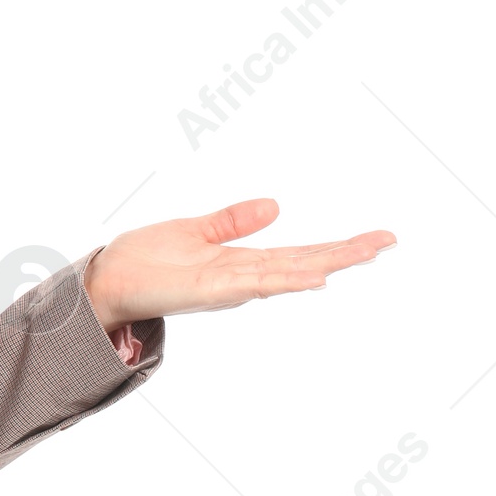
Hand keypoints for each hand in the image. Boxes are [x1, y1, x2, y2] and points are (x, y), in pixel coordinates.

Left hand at [83, 198, 395, 329]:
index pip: (300, 253)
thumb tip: (274, 205)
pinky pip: (256, 284)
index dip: (337, 246)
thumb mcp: (197, 230)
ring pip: (290, 273)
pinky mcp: (211, 290)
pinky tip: (314, 277)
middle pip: (306, 263)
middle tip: (388, 241)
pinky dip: (286, 281)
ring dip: (328, 264)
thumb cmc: (145, 260)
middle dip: (346, 253)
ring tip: (365, 253)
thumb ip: (234, 221)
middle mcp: (243, 276)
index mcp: (242, 262)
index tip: (374, 238)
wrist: (107, 280)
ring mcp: (230, 286)